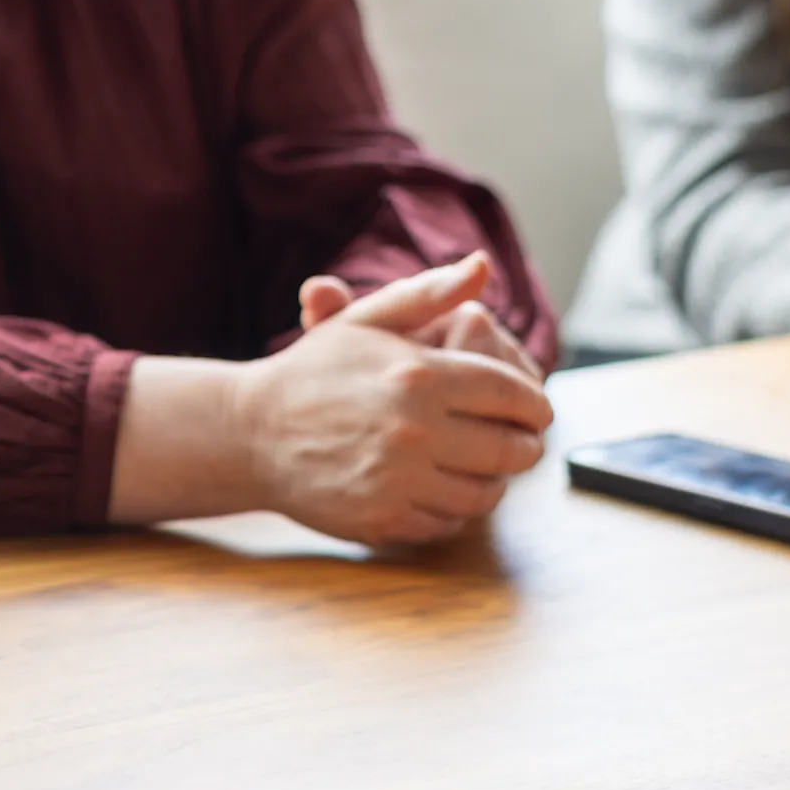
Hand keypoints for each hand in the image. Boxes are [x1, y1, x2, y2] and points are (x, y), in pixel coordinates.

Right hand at [237, 255, 555, 542]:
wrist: (252, 431)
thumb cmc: (314, 369)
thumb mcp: (368, 321)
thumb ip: (430, 294)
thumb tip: (483, 266)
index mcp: (418, 374)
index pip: (509, 394)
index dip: (534, 404)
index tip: (538, 409)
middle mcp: (414, 429)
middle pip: (508, 449)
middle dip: (526, 445)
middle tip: (525, 441)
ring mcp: (398, 480)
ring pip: (484, 494)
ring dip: (494, 481)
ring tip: (487, 466)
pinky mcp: (384, 520)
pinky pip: (446, 524)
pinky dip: (454, 510)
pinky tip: (444, 487)